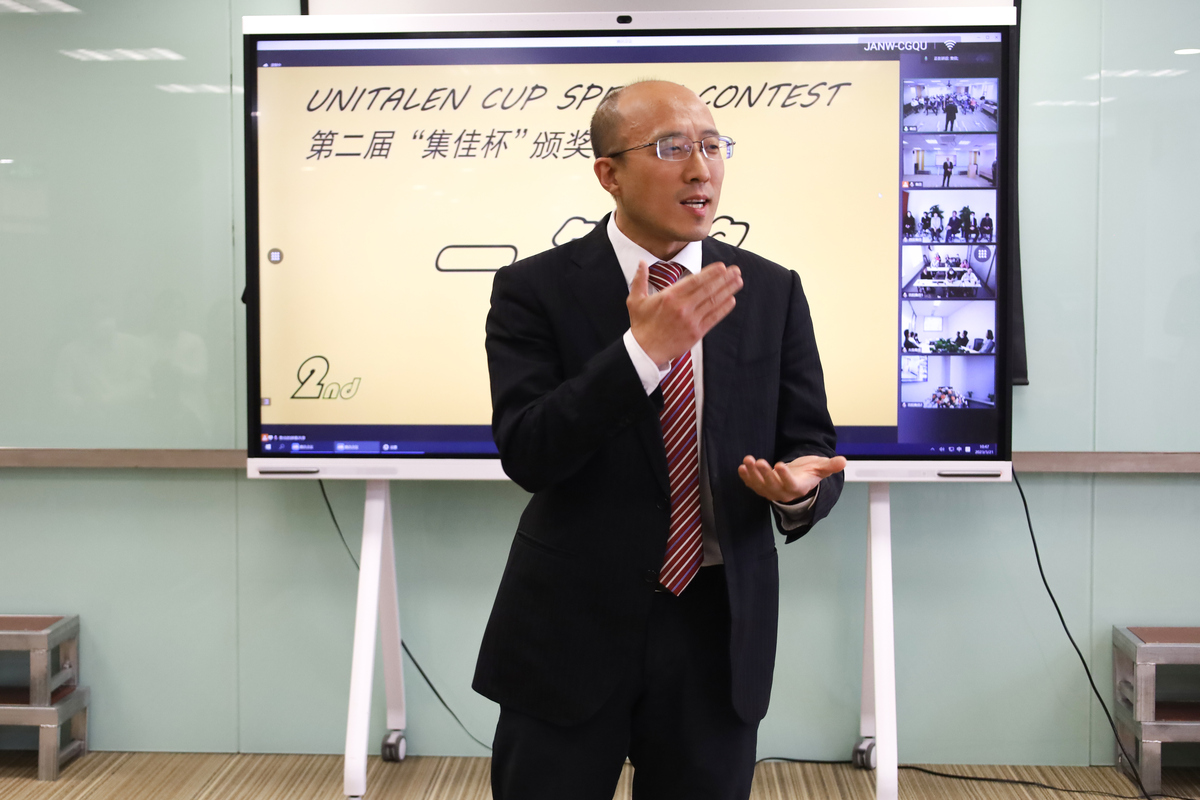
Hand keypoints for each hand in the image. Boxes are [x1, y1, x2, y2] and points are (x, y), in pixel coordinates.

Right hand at [627, 260, 741, 365]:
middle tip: (735, 270)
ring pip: (713, 302)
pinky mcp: (696, 333)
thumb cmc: (641, 325)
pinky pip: (713, 318)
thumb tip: (642, 262)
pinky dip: (723, 309)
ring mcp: (691, 320)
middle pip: (708, 289)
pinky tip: (732, 300)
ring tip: (738, 281)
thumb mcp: (635, 300)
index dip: (710, 273)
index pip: (695, 280)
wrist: (645, 351)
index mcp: (669, 296)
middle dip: (724, 279)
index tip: (721, 266)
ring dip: (727, 291)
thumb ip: (640, 279)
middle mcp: (682, 307)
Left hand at [738, 454, 847, 503]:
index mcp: (798, 488)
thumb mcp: (821, 468)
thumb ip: (830, 466)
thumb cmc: (809, 473)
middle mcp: (783, 493)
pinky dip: (746, 477)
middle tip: (759, 461)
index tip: (780, 465)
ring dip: (752, 474)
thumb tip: (843, 461)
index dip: (785, 476)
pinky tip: (742, 467)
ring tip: (748, 460)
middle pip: (773, 485)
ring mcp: (771, 491)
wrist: (798, 480)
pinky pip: (752, 484)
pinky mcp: (761, 488)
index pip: (791, 484)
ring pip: (760, 485)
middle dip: (765, 474)